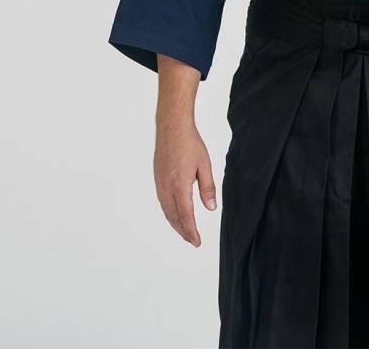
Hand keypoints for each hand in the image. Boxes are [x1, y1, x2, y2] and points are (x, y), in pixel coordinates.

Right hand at [153, 119, 216, 246]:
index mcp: (180, 186)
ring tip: (185, 230)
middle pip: (174, 217)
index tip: (196, 242)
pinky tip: (175, 213)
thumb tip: (210, 208)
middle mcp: (166, 188)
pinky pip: (162, 202)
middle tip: (192, 240)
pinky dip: (169, 212)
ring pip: (166, 210)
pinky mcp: (157, 179)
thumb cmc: (190, 143)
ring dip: (175, 223)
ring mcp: (159, 183)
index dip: (191, 231)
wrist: (172, 127)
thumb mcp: (205, 165)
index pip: (186, 216)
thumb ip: (208, 187)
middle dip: (183, 231)